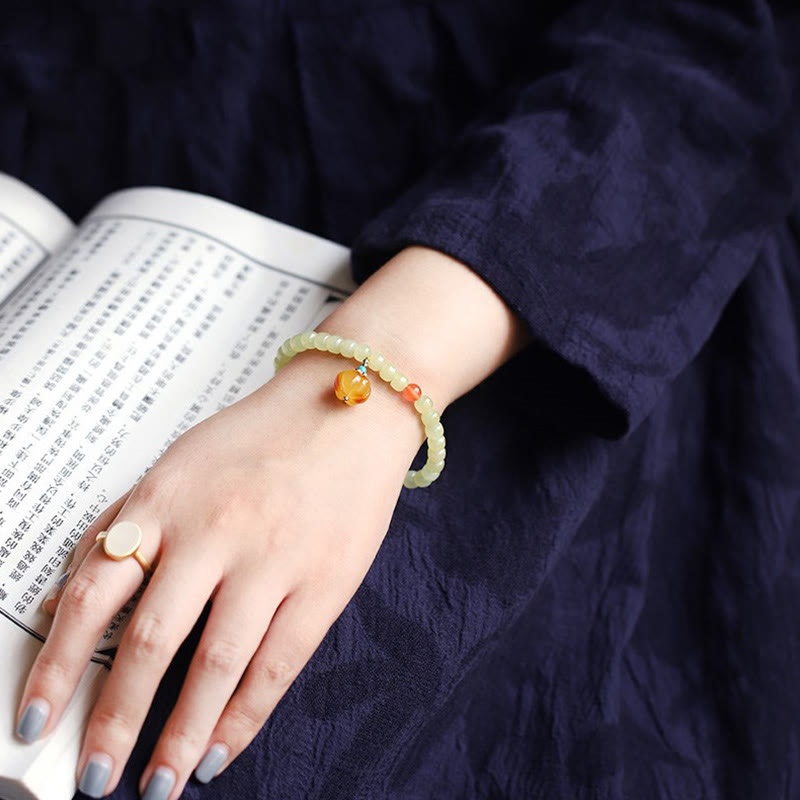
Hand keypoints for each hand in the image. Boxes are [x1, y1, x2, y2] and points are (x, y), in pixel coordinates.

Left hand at [14, 341, 426, 799]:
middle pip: (151, 641)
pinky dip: (245, 718)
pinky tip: (219, 752)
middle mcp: (214, 532)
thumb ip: (118, 525)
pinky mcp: (324, 582)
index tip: (36, 720)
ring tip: (156, 786)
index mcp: (165, 501)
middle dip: (115, 719)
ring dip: (178, 736)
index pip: (93, 595)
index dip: (58, 667)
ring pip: (215, 665)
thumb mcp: (177, 463)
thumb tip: (57, 602)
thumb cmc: (259, 437)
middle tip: (92, 776)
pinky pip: (278, 664)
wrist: (349, 409)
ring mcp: (273, 559)